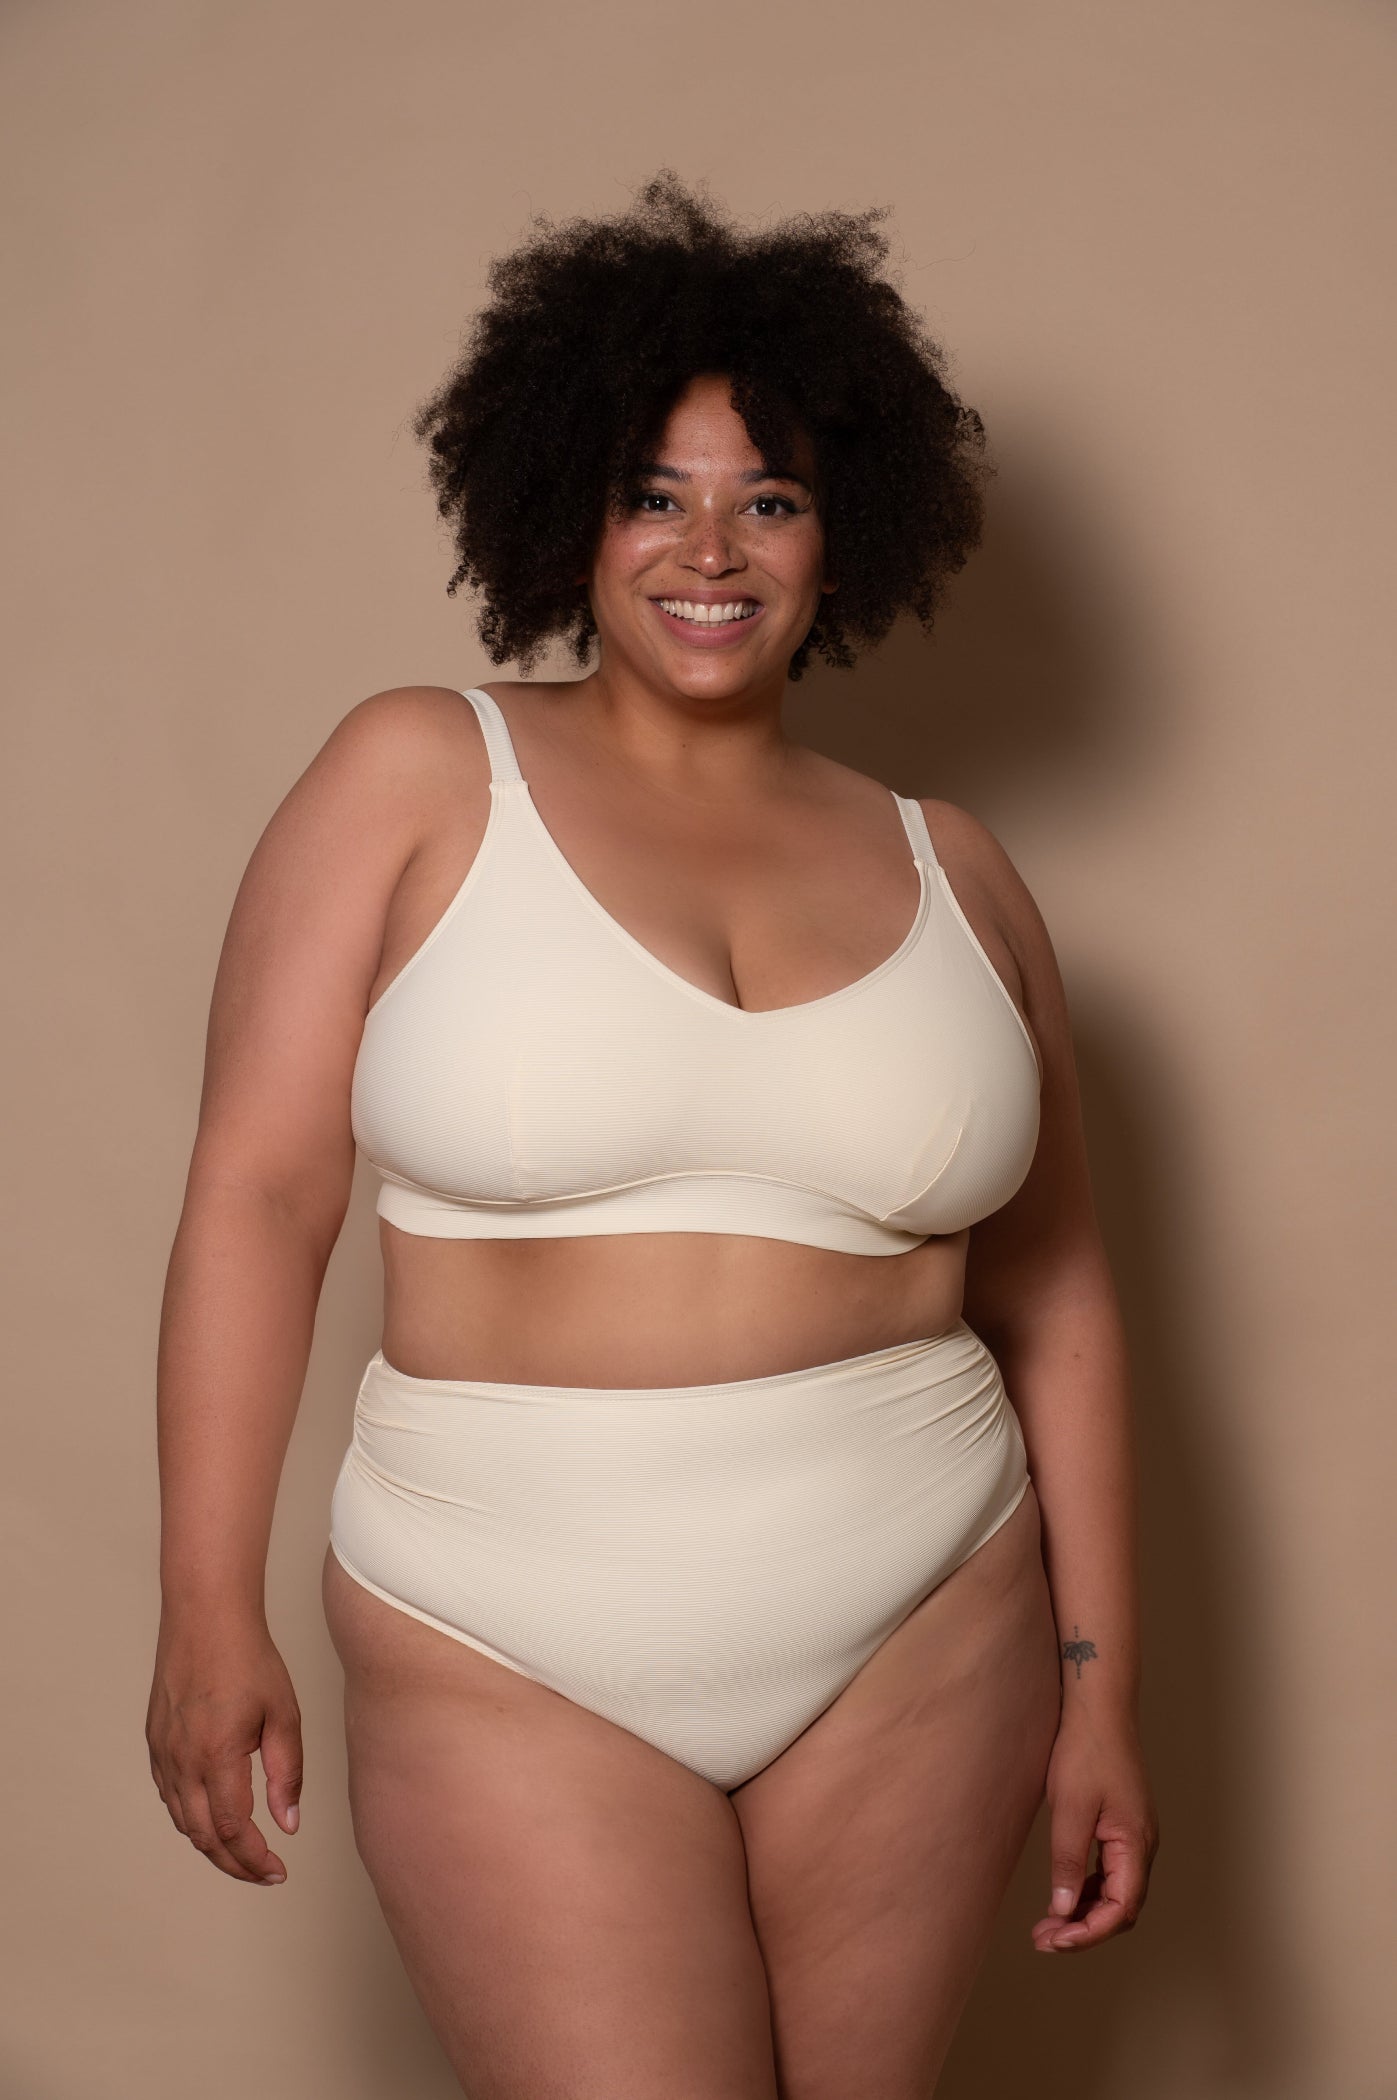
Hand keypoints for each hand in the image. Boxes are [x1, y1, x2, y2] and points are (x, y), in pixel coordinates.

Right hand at [146, 1609, 302, 1885]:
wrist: (205, 1617)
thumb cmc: (249, 1659)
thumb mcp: (284, 1715)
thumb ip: (287, 1774)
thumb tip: (288, 1824)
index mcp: (216, 1756)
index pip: (232, 1830)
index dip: (255, 1860)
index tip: (277, 1872)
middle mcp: (182, 1761)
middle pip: (203, 1836)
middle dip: (234, 1863)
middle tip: (264, 1873)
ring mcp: (163, 1753)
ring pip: (182, 1821)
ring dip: (212, 1844)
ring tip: (244, 1852)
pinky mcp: (155, 1742)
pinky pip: (170, 1796)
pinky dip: (191, 1818)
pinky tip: (214, 1816)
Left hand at [1031, 1706, 1158, 1953]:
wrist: (1099, 1709)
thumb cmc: (1086, 1751)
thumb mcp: (1071, 1808)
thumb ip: (1067, 1861)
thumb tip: (1063, 1909)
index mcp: (1135, 1843)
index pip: (1120, 1909)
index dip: (1089, 1933)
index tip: (1055, 1940)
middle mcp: (1142, 1846)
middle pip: (1121, 1908)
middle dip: (1084, 1930)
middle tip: (1044, 1940)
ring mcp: (1134, 1837)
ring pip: (1115, 1893)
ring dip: (1084, 1913)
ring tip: (1047, 1926)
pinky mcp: (1122, 1828)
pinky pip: (1110, 1873)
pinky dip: (1087, 1890)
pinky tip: (1062, 1896)